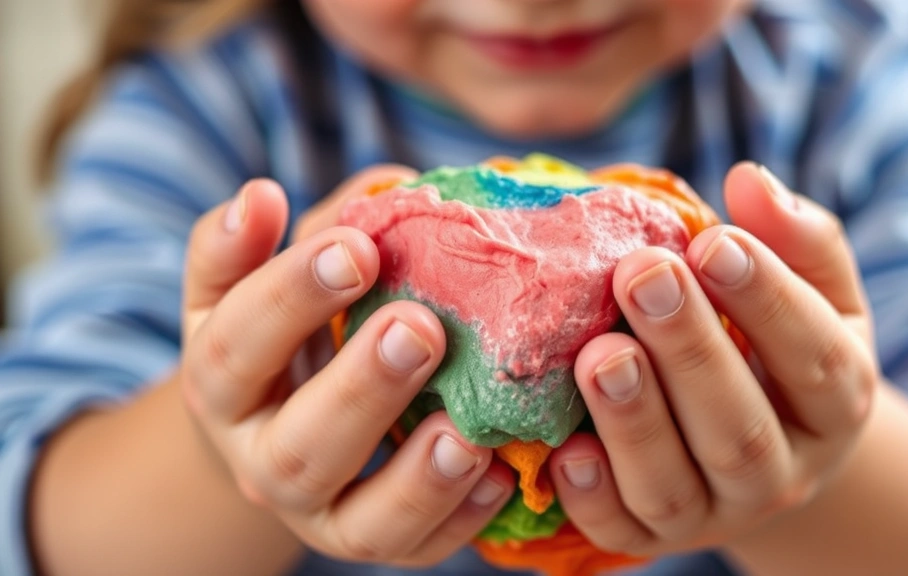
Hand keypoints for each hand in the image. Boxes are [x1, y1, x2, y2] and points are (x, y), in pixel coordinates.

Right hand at [179, 176, 512, 566]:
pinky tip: (500, 476)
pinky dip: (458, 520)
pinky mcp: (370, 540)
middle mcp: (259, 457)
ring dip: (414, 479)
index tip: (356, 246)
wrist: (278, 424)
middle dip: (360, 388)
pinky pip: (412, 548)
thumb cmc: (296, 329)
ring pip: (356, 522)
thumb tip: (387, 181)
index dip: (289, 294)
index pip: (236, 342)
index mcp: (224, 378)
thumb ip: (324, 228)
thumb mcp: (280, 273)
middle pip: (297, 443)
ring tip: (465, 433)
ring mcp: (317, 512)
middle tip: (421, 329)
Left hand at [549, 162, 877, 554]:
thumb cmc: (778, 347)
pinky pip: (623, 531)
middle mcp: (782, 469)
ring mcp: (717, 511)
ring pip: (676, 485)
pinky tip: (563, 451)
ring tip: (599, 355)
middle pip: (738, 427)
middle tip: (642, 275)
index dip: (766, 299)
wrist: (770, 444)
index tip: (713, 242)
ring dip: (634, 422)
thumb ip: (793, 238)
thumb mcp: (812, 291)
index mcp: (833, 400)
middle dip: (689, 350)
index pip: (812, 355)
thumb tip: (750, 179)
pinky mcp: (657, 537)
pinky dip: (592, 499)